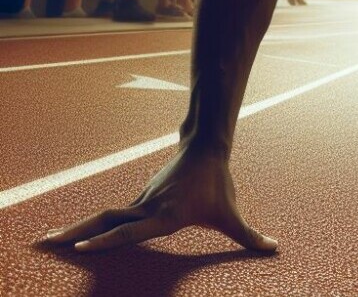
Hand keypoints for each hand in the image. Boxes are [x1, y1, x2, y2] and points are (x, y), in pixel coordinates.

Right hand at [41, 146, 277, 253]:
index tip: (82, 248)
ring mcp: (140, 202)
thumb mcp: (232, 214)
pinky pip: (112, 215)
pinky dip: (90, 226)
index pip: (132, 230)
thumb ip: (249, 236)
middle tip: (46, 243)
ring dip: (76, 229)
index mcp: (166, 215)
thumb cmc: (218, 183)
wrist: (206, 147)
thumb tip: (275, 248)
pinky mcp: (138, 199)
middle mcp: (148, 208)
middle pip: (106, 221)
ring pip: (105, 215)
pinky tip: (71, 236)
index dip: (108, 240)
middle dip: (76, 234)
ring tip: (47, 241)